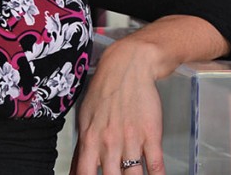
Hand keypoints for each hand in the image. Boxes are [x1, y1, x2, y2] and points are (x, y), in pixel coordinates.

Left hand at [69, 37, 166, 174]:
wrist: (129, 66)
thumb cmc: (104, 91)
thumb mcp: (85, 118)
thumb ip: (81, 149)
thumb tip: (75, 172)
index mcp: (90, 139)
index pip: (84, 174)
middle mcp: (110, 143)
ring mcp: (132, 140)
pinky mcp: (152, 135)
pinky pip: (156, 165)